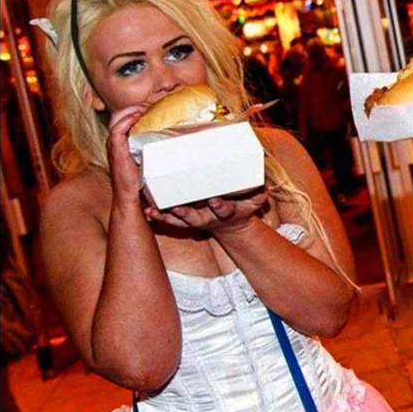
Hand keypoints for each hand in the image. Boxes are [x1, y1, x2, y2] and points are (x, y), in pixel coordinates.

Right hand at [107, 104, 149, 204]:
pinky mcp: (116, 150)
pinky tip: (137, 117)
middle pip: (120, 114)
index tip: (152, 106)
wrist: (129, 195)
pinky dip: (126, 120)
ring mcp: (114, 145)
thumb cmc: (139, 179)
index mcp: (121, 140)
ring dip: (131, 110)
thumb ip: (155, 147)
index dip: (136, 108)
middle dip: (135, 106)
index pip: (125, 116)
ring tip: (145, 108)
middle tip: (151, 105)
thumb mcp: (148, 158)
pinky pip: (117, 130)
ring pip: (117, 118)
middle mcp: (115, 140)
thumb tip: (176, 138)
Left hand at [143, 188, 270, 236]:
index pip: (222, 209)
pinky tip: (147, 211)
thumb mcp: (254, 203)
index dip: (219, 206)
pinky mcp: (183, 218)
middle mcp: (207, 218)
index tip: (215, 201)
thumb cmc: (241, 208)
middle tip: (177, 208)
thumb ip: (259, 195)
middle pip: (194, 218)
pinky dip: (158, 216)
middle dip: (185, 214)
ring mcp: (194, 219)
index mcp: (224, 212)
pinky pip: (168, 220)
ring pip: (177, 221)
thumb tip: (265, 186)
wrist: (229, 224)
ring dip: (165, 217)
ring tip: (152, 211)